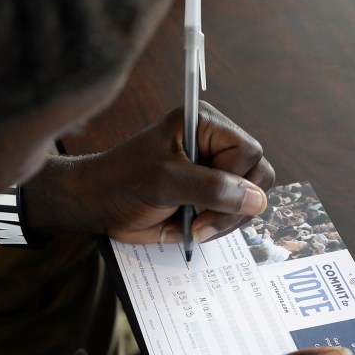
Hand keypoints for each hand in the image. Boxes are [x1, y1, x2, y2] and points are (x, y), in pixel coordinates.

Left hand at [26, 102, 273, 244]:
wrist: (97, 205)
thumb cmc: (123, 183)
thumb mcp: (166, 181)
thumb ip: (212, 188)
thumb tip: (257, 200)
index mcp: (205, 124)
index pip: (248, 152)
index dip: (235, 180)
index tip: (207, 199)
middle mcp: (215, 144)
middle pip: (257, 176)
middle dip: (233, 206)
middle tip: (201, 223)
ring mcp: (213, 172)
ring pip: (249, 200)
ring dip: (225, 220)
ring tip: (192, 228)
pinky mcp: (208, 196)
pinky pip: (233, 214)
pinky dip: (217, 227)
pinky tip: (191, 229)